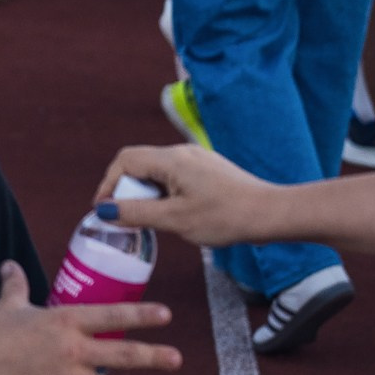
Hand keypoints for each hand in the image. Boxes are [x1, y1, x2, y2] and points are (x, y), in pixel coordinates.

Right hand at [0, 262, 178, 374]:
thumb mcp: (7, 306)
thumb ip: (16, 285)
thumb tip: (10, 264)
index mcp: (65, 323)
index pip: (112, 315)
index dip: (141, 314)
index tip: (166, 315)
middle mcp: (73, 353)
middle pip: (122, 354)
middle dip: (153, 357)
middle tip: (176, 359)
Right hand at [95, 140, 276, 251]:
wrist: (270, 213)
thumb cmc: (225, 217)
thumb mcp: (175, 220)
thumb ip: (136, 214)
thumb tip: (105, 210)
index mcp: (171, 160)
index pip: (125, 160)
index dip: (108, 184)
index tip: (104, 210)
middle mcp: (182, 153)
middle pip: (139, 164)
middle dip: (127, 191)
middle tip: (128, 219)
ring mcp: (196, 160)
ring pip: (157, 172)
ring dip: (146, 194)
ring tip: (152, 221)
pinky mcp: (207, 171)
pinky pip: (174, 177)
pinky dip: (163, 194)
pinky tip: (174, 216)